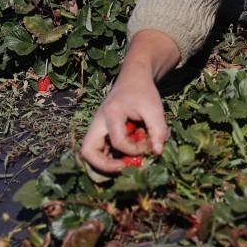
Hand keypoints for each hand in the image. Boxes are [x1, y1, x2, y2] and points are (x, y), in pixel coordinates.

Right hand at [80, 30, 178, 173]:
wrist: (133, 79)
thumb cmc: (143, 92)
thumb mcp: (154, 108)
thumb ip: (158, 130)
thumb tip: (157, 153)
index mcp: (111, 113)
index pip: (118, 141)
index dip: (134, 150)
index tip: (148, 147)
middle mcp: (98, 121)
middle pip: (88, 150)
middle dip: (103, 165)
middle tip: (122, 168)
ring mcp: (97, 126)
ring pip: (89, 152)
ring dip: (104, 163)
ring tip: (124, 165)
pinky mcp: (100, 131)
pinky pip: (98, 149)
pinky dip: (108, 156)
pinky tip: (125, 156)